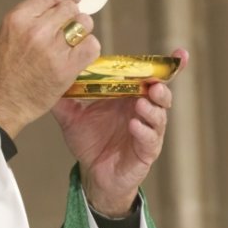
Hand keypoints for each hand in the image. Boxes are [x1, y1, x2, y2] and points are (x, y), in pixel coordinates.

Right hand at [0, 0, 100, 138]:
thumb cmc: (0, 73)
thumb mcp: (5, 36)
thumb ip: (29, 19)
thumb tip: (54, 8)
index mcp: (18, 18)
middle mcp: (36, 30)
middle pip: (71, 8)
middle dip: (72, 17)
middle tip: (68, 31)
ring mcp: (52, 48)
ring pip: (84, 24)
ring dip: (81, 33)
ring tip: (71, 45)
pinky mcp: (66, 67)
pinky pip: (91, 46)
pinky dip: (89, 49)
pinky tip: (78, 57)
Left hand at [52, 48, 188, 215]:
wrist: (93, 174)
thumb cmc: (89, 142)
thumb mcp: (72, 119)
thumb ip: (62, 100)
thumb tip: (47, 80)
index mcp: (129, 98)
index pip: (149, 78)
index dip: (165, 66)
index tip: (179, 52)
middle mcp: (141, 111)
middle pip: (160, 93)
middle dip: (160, 85)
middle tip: (153, 81)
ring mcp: (147, 131)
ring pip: (159, 115)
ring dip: (153, 108)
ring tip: (142, 103)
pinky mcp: (146, 151)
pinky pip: (150, 139)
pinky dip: (143, 131)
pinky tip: (134, 125)